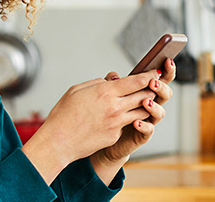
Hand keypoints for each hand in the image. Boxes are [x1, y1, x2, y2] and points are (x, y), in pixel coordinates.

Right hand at [20, 69, 159, 181]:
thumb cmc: (64, 114)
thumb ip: (98, 83)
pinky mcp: (116, 135)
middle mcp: (115, 107)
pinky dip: (130, 119)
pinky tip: (126, 116)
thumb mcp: (77, 90)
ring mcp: (117, 123)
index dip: (148, 76)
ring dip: (145, 105)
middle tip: (154, 86)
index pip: (136, 81)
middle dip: (151, 90)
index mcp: (105, 92)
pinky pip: (128, 124)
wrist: (59, 141)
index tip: (155, 73)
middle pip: (143, 96)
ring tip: (145, 101)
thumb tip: (112, 80)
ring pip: (141, 111)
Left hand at [91, 58, 176, 164]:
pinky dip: (144, 126)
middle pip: (165, 93)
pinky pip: (148, 130)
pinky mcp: (142, 135)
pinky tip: (136, 122)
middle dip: (162, 87)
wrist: (103, 137)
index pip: (160, 78)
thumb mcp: (109, 95)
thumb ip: (113, 84)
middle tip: (153, 82)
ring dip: (154, 106)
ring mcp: (148, 120)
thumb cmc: (108, 113)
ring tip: (145, 101)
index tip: (167, 61)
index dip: (167, 70)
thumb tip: (114, 76)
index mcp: (145, 91)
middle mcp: (151, 105)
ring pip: (160, 112)